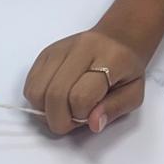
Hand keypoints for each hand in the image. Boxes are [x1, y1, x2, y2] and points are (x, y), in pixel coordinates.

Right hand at [23, 29, 146, 134]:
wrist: (117, 39)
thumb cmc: (127, 69)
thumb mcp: (134, 93)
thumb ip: (114, 110)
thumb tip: (93, 124)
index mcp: (109, 59)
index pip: (80, 96)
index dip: (80, 115)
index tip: (88, 117)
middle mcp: (81, 49)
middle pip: (54, 95)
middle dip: (59, 119)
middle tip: (72, 120)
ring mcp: (58, 50)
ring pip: (36, 91)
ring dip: (46, 111)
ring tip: (63, 109)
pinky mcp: (44, 54)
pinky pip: (29, 85)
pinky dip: (37, 101)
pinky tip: (54, 100)